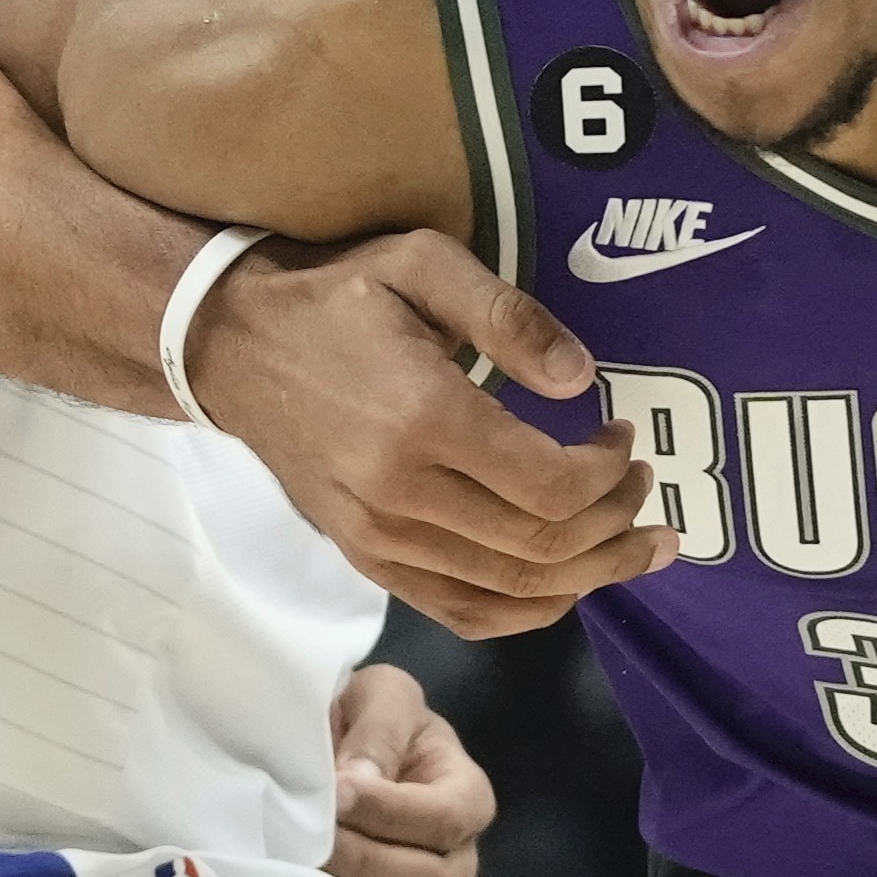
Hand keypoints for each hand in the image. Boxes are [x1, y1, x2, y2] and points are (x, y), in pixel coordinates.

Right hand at [194, 230, 678, 638]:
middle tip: (645, 489)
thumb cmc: (334, 299)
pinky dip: (526, 611)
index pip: (549, 485)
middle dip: (615, 526)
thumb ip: (507, 316)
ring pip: (510, 591)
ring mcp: (379, 540)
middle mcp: (401, 495)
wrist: (231, 348)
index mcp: (422, 418)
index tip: (625, 437)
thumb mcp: (421, 265)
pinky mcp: (366, 562)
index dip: (608, 474)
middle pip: (541, 547)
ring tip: (637, 546)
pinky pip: (461, 611)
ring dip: (590, 575)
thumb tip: (581, 378)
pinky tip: (570, 587)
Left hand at [323, 665, 495, 876]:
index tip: (337, 791)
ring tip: (303, 870)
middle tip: (312, 840)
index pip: (445, 819)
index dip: (390, 811)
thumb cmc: (367, 715)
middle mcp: (456, 855)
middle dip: (365, 861)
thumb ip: (379, 731)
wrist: (333, 742)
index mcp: (467, 794)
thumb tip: (357, 784)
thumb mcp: (381, 695)